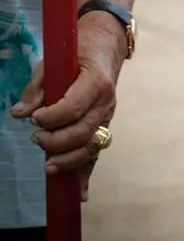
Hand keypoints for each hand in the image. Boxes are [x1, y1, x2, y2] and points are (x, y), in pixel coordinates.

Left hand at [10, 12, 125, 200]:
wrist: (106, 46)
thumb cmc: (78, 50)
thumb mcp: (54, 61)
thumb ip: (36, 89)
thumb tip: (18, 113)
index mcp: (96, 83)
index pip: (74, 107)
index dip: (51, 117)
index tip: (34, 119)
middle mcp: (107, 103)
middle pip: (84, 132)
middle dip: (57, 142)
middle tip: (35, 138)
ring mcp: (108, 117)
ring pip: (92, 147)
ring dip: (69, 160)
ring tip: (47, 164)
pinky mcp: (104, 126)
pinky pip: (96, 153)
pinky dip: (86, 174)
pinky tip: (79, 194)